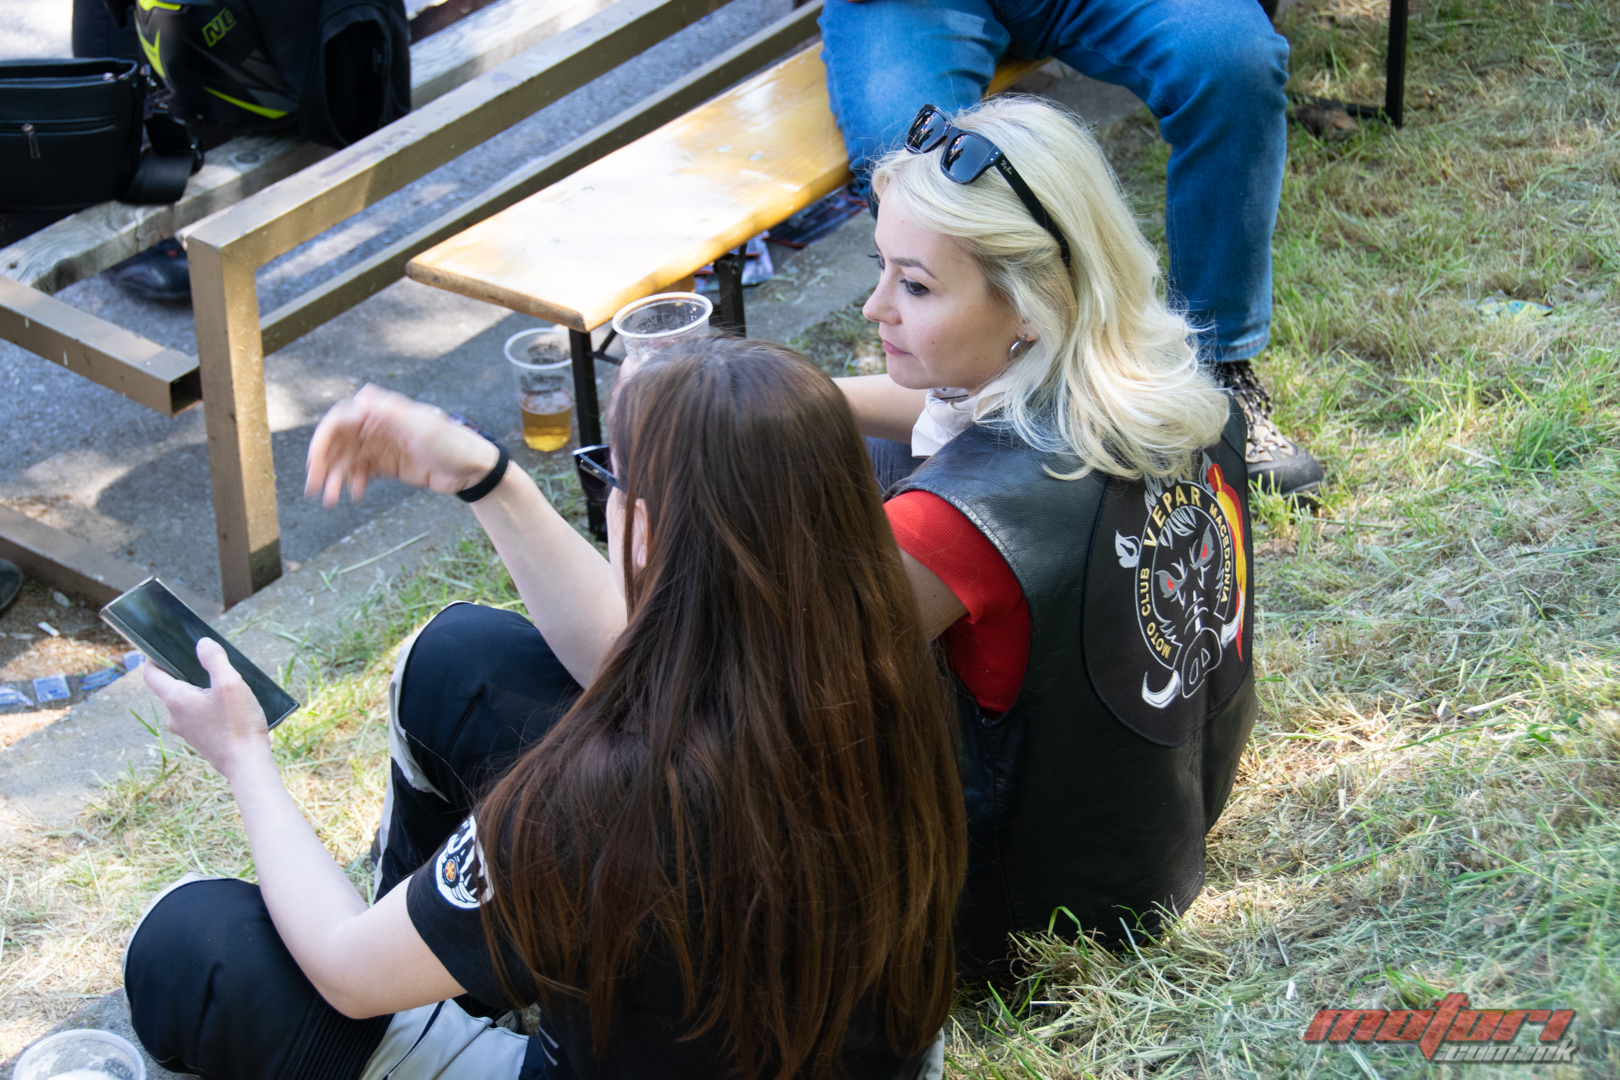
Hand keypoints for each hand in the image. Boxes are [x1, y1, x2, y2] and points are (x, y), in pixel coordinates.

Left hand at [144, 638, 272, 781]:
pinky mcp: (198, 739)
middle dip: (185, 672)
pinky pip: (195, 714)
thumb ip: (214, 660)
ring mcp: (185, 730)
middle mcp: (174, 716)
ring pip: (185, 701)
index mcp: (176, 699)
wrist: (247, 763)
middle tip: (206, 662)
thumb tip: (202, 644)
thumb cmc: (238, 724)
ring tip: (223, 685)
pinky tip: (228, 705)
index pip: (151, 674)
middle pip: (170, 686)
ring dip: (199, 690)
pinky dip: (206, 705)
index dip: (153, 658)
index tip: (163, 646)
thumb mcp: (230, 683)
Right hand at [305, 384, 500, 505]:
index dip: (323, 440)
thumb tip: (361, 396)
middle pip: (338, 442)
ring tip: (331, 499)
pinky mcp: (387, 464)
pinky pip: (361, 472)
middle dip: (324, 463)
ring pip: (347, 460)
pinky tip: (355, 494)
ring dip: (335, 478)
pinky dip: (353, 482)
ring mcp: (381, 445)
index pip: (340, 421)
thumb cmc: (452, 442)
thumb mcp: (422, 426)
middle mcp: (377, 426)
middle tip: (314, 487)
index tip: (315, 462)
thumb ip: (392, 413)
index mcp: (382, 412)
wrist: (473, 469)